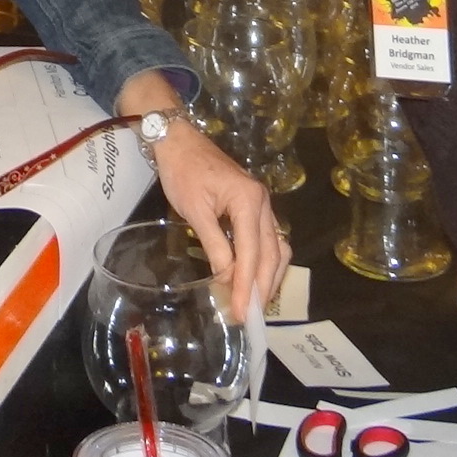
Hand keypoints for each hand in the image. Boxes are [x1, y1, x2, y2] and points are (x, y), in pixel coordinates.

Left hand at [151, 120, 289, 312]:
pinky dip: (265, 261)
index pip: (251, 253)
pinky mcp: (255, 206)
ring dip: (269, 276)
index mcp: (249, 201)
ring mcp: (263, 203)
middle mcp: (264, 203)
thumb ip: (215, 245)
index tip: (240, 311)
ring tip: (255, 302)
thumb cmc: (183, 172)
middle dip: (263, 286)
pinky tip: (254, 277)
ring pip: (277, 247)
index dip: (246, 285)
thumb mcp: (195, 211)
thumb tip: (226, 279)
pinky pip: (269, 239)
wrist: (179, 141)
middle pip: (272, 253)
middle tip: (250, 315)